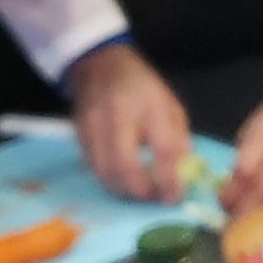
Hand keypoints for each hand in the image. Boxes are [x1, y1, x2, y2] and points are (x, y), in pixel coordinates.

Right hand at [67, 42, 191, 202]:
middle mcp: (118, 115)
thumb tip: (183, 178)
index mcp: (150, 105)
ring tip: (139, 191)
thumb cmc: (142, 89)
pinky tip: (122, 179)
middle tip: (154, 197)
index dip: (170, 179)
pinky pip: (93, 168)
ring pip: (105, 172)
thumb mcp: (170, 106)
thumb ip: (179, 141)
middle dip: (141, 191)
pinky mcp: (79, 135)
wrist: (100, 66)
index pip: (162, 149)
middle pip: (125, 166)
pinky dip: (109, 180)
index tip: (174, 197)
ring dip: (123, 190)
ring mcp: (94, 125)